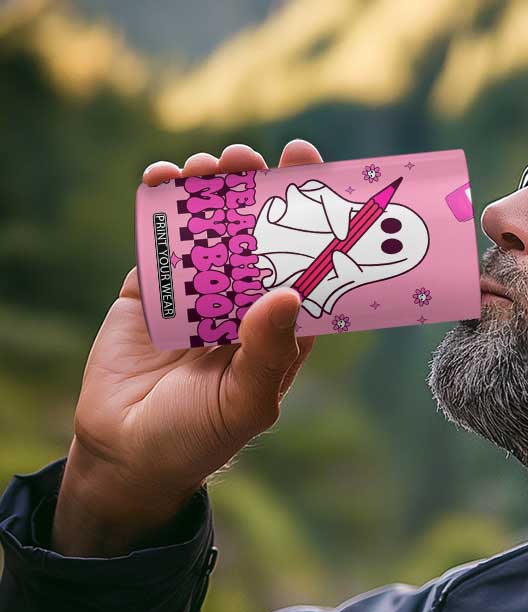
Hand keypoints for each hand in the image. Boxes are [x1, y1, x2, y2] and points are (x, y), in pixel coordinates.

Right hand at [53, 140, 323, 553]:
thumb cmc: (200, 437)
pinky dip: (162, 204)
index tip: (316, 174)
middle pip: (259, 234)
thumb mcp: (245, 403)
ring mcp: (197, 292)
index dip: (315, 220)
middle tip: (254, 158)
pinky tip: (165, 178)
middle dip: (258, 190)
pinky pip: (161, 238)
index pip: (307, 264)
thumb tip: (287, 294)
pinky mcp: (152, 288)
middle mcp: (245, 302)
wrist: (127, 454)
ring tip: (213, 165)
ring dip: (213, 189)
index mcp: (281, 327)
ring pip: (211, 227)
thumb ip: (268, 353)